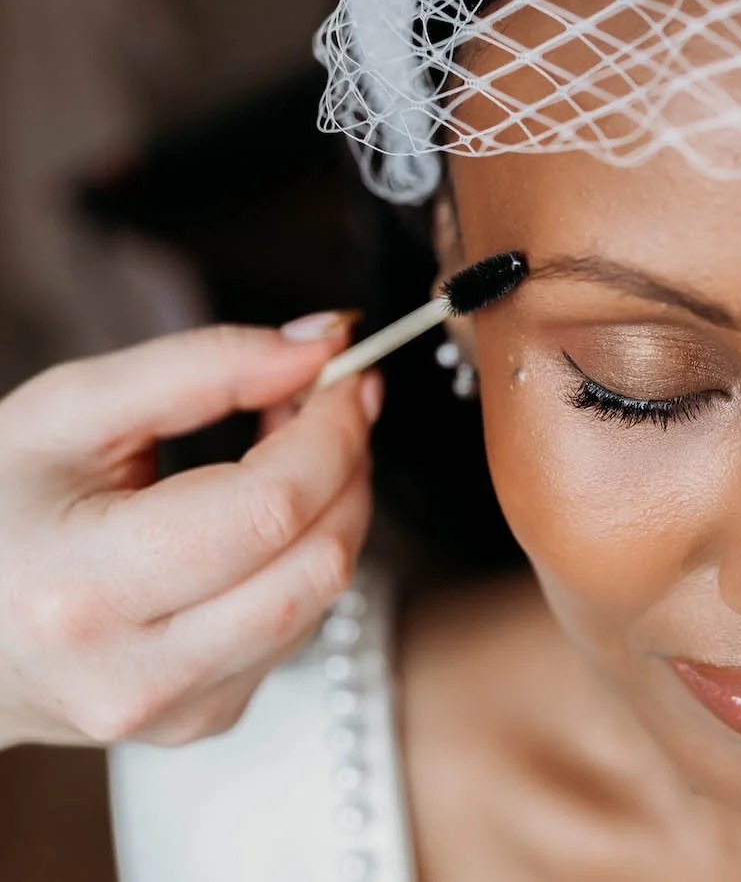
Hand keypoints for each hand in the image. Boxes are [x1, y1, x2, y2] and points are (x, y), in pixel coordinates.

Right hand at [0, 316, 380, 749]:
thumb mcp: (69, 412)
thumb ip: (201, 366)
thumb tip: (321, 344)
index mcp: (82, 589)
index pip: (268, 510)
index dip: (330, 432)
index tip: (347, 372)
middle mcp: (135, 673)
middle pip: (317, 560)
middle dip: (348, 465)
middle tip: (333, 402)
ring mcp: (177, 710)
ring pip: (325, 596)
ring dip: (338, 506)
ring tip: (292, 449)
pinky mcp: (206, 719)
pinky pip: (301, 626)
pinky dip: (306, 555)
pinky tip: (267, 515)